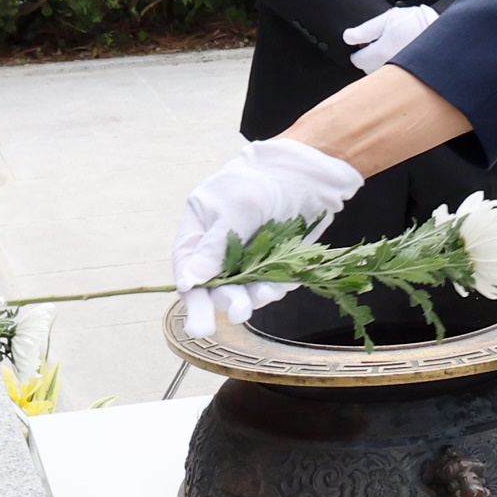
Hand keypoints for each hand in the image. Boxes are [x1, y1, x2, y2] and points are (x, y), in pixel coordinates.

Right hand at [172, 138, 367, 335]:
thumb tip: (188, 281)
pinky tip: (282, 283)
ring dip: (253, 297)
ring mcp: (248, 258)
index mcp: (199, 229)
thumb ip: (214, 247)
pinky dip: (275, 288)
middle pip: (215, 286)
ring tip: (266, 293)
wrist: (307, 172)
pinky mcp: (274, 264)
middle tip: (239, 311)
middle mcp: (220, 249)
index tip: (199, 323)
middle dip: (227, 300)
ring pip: (244, 291)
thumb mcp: (237, 208)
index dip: (193, 297)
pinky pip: (270, 285)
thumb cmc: (264, 179)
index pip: (188, 268)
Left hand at [341, 3, 437, 73]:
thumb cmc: (417, 23)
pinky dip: (393, 71)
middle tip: (380, 45)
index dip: (359, 50)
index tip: (364, 45)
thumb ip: (365, 29)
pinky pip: (393, 78)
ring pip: (380, 75)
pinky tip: (402, 57)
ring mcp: (398, 76)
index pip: (357, 60)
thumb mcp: (388, 18)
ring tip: (393, 50)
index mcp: (379, 53)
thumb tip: (347, 37)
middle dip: (369, 58)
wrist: (444, 34)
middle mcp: (387, 68)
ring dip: (381, 64)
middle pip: (367, 69)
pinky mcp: (408, 80)